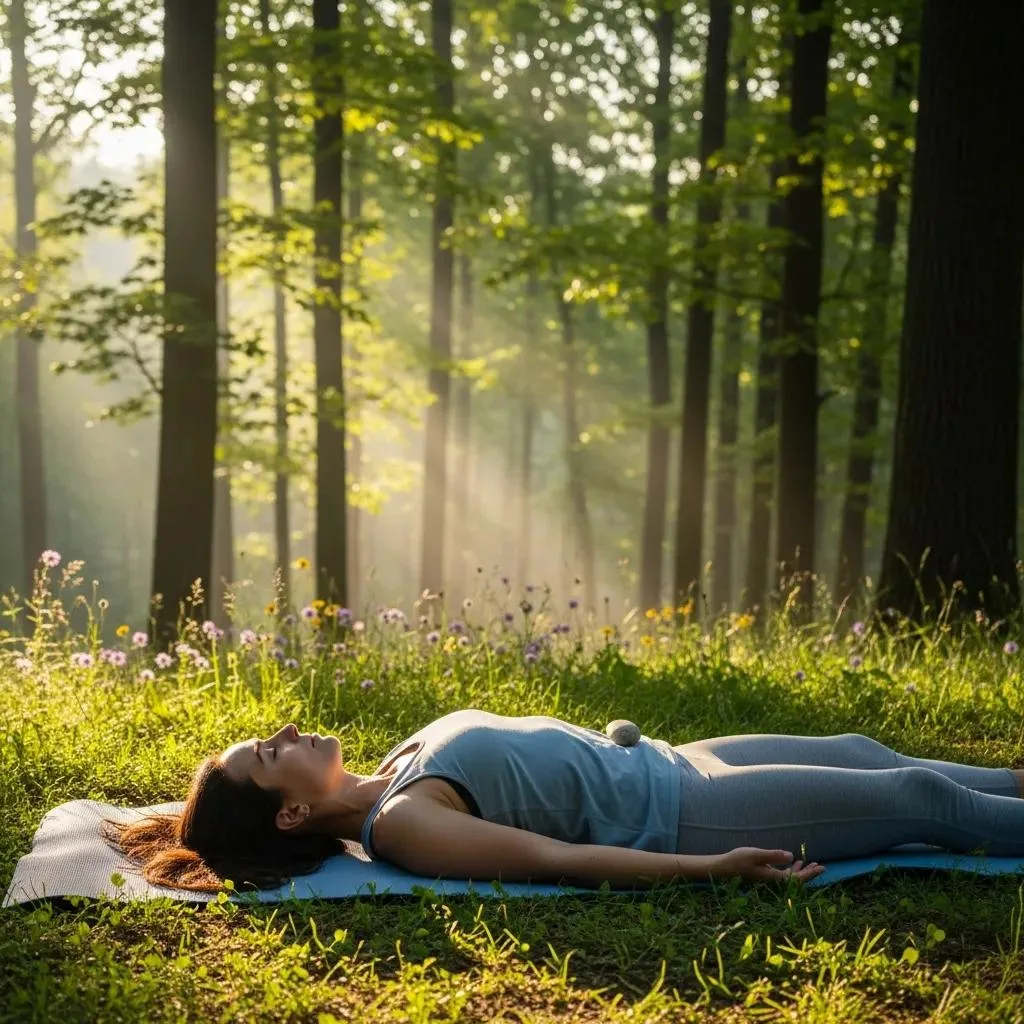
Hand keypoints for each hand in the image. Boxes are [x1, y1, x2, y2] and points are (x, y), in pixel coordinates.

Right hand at [710, 847, 825, 883]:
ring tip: (812, 864)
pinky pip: (784, 873)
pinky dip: (791, 868)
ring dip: (801, 871)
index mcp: (774, 877)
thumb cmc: (738, 859)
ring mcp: (770, 877)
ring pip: (791, 876)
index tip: (821, 867)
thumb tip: (791, 856)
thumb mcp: (756, 854)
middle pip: (796, 879)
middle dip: (809, 873)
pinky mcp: (766, 873)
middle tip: (821, 866)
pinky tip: (794, 861)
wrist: (724, 867)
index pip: (797, 878)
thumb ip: (773, 855)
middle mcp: (774, 880)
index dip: (810, 873)